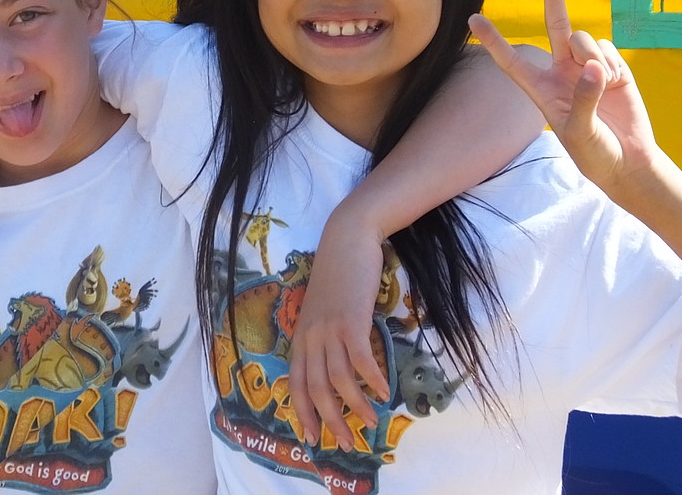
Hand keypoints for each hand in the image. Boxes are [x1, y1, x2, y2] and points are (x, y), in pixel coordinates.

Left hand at [288, 207, 390, 448]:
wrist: (347, 239)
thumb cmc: (338, 274)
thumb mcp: (323, 309)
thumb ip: (325, 335)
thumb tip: (339, 365)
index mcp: (301, 335)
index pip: (295, 382)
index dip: (302, 412)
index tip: (311, 437)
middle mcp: (310, 335)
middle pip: (315, 388)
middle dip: (330, 420)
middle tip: (347, 443)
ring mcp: (329, 328)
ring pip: (338, 379)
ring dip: (356, 405)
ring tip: (372, 421)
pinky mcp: (351, 320)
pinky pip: (361, 359)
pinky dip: (373, 378)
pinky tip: (385, 391)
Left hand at [468, 0, 655, 191]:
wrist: (627, 161)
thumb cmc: (594, 152)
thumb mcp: (580, 132)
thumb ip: (583, 99)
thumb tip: (593, 67)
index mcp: (539, 88)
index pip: (510, 60)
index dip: (493, 40)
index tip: (472, 18)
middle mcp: (560, 70)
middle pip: (553, 23)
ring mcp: (587, 65)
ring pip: (583, 39)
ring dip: (590, 56)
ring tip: (599, 84)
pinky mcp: (613, 66)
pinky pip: (609, 50)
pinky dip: (613, 67)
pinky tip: (615, 86)